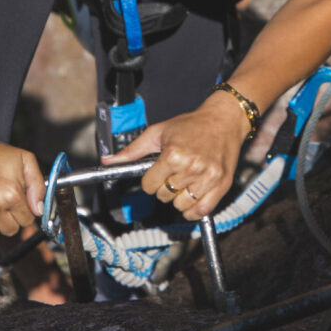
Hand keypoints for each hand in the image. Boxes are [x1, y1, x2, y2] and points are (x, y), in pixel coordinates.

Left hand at [109, 98, 246, 218]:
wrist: (223, 120)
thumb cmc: (191, 125)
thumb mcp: (158, 132)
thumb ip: (132, 150)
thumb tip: (107, 161)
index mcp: (173, 155)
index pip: (149, 185)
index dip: (150, 180)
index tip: (157, 172)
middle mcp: (191, 167)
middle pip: (164, 195)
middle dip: (164, 187)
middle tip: (173, 173)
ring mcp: (208, 177)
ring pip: (181, 205)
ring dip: (179, 198)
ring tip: (185, 182)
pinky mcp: (222, 184)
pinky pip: (202, 210)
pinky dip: (193, 211)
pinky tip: (192, 198)